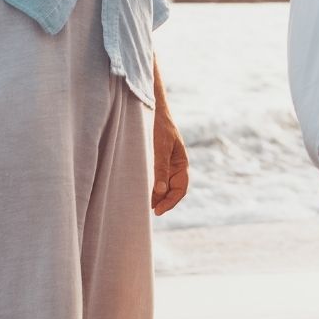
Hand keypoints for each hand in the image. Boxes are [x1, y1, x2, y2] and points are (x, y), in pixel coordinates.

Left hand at [152, 95, 188, 215]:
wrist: (150, 108)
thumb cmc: (159, 125)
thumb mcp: (161, 146)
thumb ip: (161, 168)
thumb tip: (161, 191)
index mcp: (181, 163)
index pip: (180, 188)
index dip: (171, 201)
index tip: (157, 210)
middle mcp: (173, 166)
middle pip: (170, 190)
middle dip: (161, 201)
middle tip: (147, 209)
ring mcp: (163, 165)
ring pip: (160, 186)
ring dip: (153, 195)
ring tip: (140, 202)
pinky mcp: (152, 162)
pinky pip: (151, 178)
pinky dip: (147, 186)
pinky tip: (137, 189)